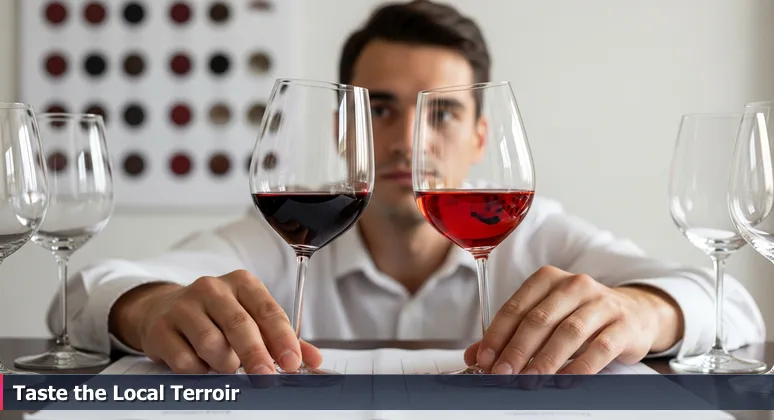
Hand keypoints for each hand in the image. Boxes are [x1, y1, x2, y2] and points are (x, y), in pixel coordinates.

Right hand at [109, 269, 322, 373]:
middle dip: (256, 355)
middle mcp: (212, 288)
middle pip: (240, 325)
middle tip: (265, 376)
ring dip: (224, 364)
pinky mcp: (161, 329)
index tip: (292, 362)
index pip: (267, 310)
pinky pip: (186, 360)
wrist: (162, 310)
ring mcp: (184, 306)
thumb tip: (313, 360)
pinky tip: (200, 363)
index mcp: (242, 283)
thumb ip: (281, 339)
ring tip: (225, 364)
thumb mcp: (250, 317)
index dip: (282, 338)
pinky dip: (199, 370)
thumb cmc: (216, 316)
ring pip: (212, 345)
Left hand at [464, 266, 681, 374]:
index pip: (516, 307)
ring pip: (568, 332)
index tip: (483, 358)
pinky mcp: (623, 325)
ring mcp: (601, 303)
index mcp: (548, 279)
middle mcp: (575, 285)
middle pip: (539, 319)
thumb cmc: (581, 315)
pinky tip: (563, 381)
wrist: (635, 313)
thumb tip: (475, 356)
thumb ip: (510, 334)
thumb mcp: (546, 317)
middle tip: (503, 374)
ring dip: (545, 360)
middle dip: (517, 350)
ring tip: (530, 381)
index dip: (497, 334)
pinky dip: (579, 367)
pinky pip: (599, 348)